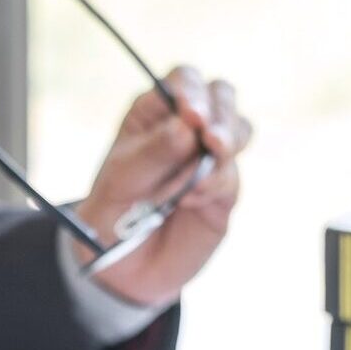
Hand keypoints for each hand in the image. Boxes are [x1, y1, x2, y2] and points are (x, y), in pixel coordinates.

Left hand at [71, 65, 252, 306]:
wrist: (122, 267)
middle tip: (211, 139)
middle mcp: (188, 128)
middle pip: (221, 95)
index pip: (185, 81)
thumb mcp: (120, 180)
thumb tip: (188, 127)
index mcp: (155, 114)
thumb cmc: (111, 212)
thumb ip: (153, 153)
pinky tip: (190, 201)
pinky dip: (215, 184)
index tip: (191, 115)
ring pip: (238, 130)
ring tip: (197, 178)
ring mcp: (210, 157)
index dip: (193, 91)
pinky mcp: (224, 190)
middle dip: (222, 114)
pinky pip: (232, 176)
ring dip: (225, 147)